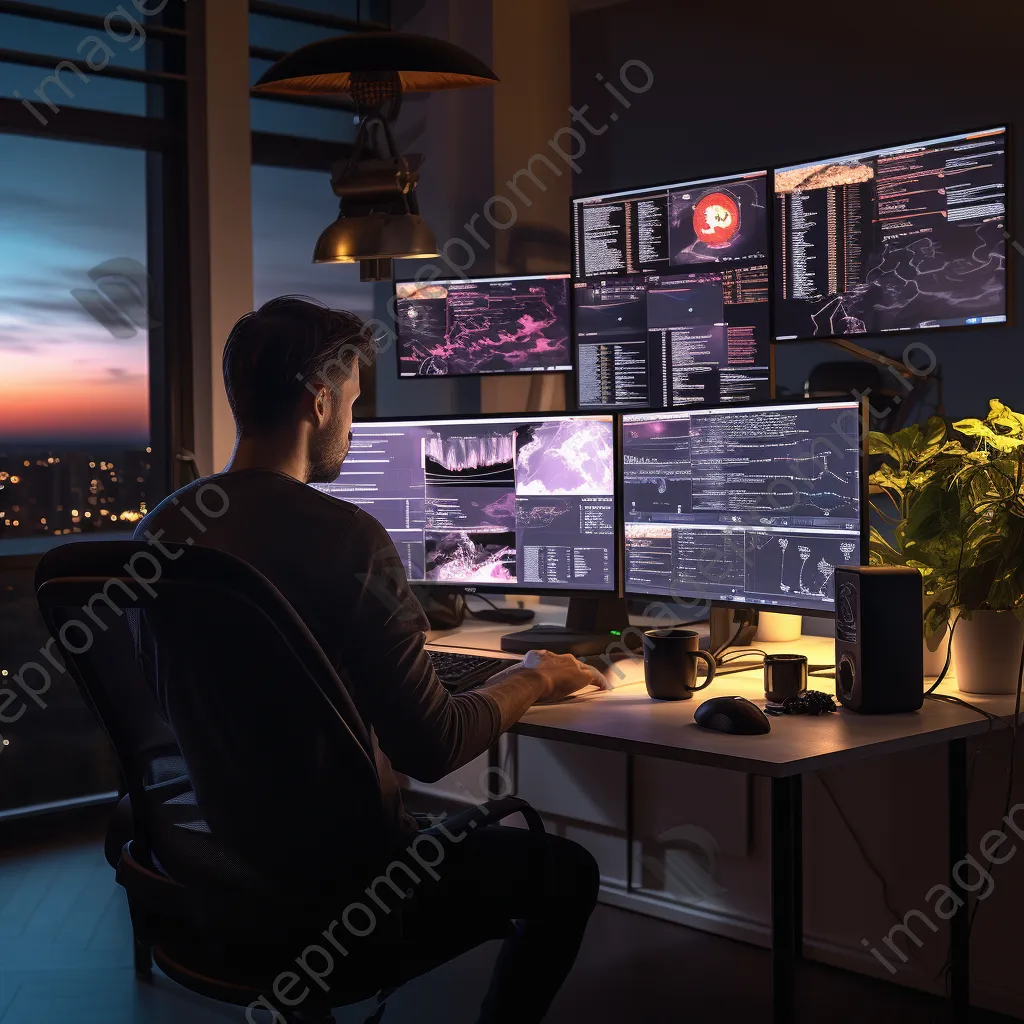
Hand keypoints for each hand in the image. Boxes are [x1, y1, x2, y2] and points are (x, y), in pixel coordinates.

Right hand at [488, 650, 604, 703]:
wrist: (530, 680)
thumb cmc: (518, 681)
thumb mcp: (510, 677)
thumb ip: (505, 681)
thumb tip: (490, 688)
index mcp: (540, 655)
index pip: (552, 659)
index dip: (556, 666)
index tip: (556, 672)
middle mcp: (556, 656)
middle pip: (569, 662)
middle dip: (573, 669)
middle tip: (576, 679)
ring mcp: (569, 664)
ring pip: (582, 668)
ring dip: (587, 675)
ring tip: (593, 683)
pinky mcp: (580, 675)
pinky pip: (594, 677)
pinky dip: (600, 682)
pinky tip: (604, 688)